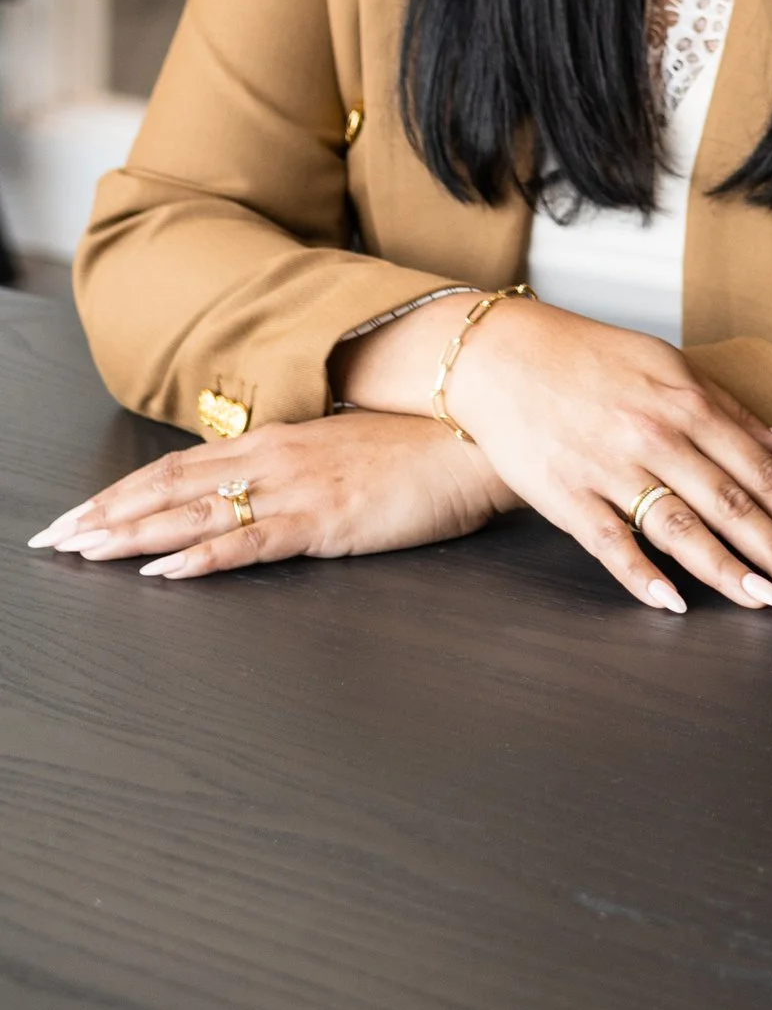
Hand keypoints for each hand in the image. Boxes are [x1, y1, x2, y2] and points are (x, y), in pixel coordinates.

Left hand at [28, 410, 512, 578]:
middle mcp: (275, 457)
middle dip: (106, 515)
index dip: (123, 491)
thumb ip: (300, 463)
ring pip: (195, 513)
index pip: (179, 466)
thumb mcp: (348, 448)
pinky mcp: (323, 522)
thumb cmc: (423, 445)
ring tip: (84, 552)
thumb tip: (261, 482)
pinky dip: (201, 558)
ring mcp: (296, 489)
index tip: (79, 513)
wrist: (479, 438)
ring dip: (133, 535)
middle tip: (54, 539)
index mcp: (280, 438)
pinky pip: (249, 542)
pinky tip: (164, 571)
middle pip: (171, 487)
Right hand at [336, 295, 771, 618]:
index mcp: (689, 403)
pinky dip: (642, 575)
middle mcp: (657, 436)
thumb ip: (733, 413)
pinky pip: (611, 543)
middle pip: (733, 504)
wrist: (503, 356)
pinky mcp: (566, 496)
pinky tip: (674, 604)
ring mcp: (611, 468)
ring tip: (770, 603)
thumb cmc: (593, 360)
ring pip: (681, 528)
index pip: (762, 472)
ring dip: (729, 571)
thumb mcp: (671, 368)